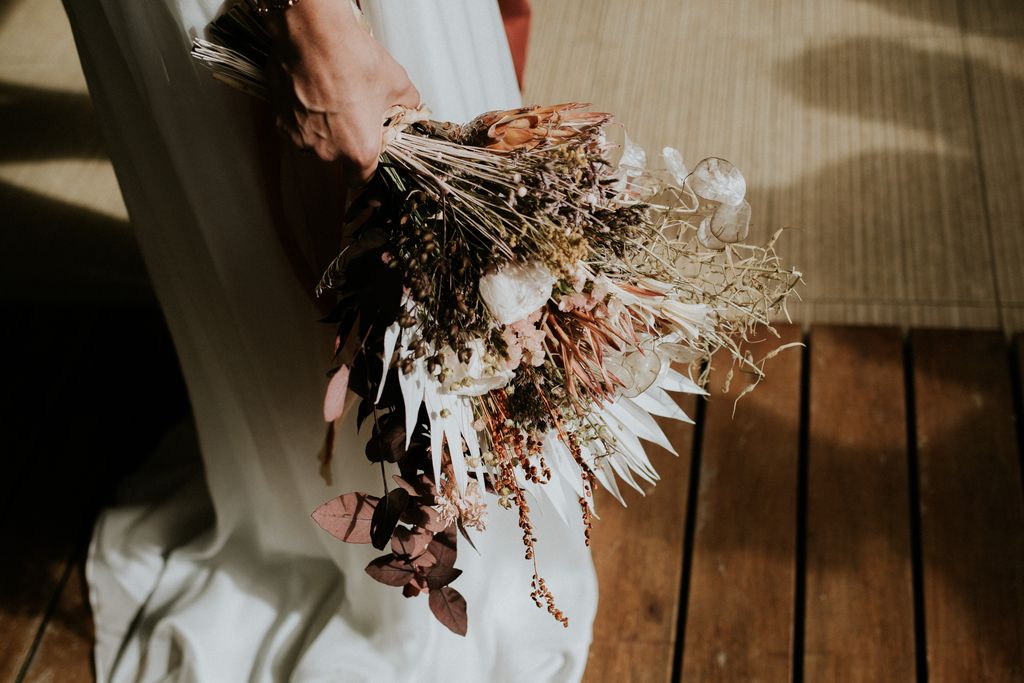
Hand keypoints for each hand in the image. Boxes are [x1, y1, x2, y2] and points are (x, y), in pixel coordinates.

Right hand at [263, 0, 419, 183]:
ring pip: (317, 142)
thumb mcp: (396, 82)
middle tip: (353, 112)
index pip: (362, 178)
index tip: (367, 159)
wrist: (314, 34)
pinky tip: (314, 94)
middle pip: (340, 156)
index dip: (366, 167)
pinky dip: (304, 116)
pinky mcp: (280, 123)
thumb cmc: (351, 58)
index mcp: (359, 150)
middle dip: (346, 138)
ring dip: (323, 128)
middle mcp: (327, 152)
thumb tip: (409, 106)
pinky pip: (297, 127)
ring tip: (333, 99)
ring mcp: (301, 139)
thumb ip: (406, 103)